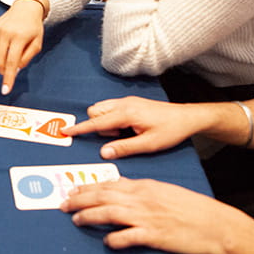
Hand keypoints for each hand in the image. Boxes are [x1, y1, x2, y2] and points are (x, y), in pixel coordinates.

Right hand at [0, 0, 46, 94]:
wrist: (25, 8)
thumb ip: (26, 58)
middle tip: (9, 71)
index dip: (8, 77)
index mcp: (19, 37)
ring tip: (8, 57)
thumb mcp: (37, 44)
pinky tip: (3, 48)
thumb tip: (14, 71)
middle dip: (2, 71)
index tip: (5, 90)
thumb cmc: (33, 28)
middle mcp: (5, 32)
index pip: (12, 62)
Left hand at [60, 178, 251, 253]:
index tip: (71, 190)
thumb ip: (140, 189)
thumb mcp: (163, 191)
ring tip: (75, 219)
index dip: (87, 188)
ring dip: (89, 216)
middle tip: (62, 204)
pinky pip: (129, 237)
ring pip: (110, 213)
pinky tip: (106, 241)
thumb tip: (118, 187)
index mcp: (144, 187)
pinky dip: (115, 239)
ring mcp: (147, 217)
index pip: (108, 184)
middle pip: (103, 196)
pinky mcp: (154, 236)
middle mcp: (142, 199)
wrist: (214, 224)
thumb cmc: (190, 208)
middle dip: (79, 199)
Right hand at [62, 96, 201, 158]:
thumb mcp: (148, 145)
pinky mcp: (131, 102)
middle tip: (119, 137)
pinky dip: (112, 119)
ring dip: (105, 123)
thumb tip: (103, 153)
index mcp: (126, 114)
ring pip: (102, 109)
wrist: (187, 117)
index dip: (80, 128)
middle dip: (99, 126)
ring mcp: (127, 101)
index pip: (97, 122)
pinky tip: (127, 128)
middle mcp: (124, 104)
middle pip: (95, 112)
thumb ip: (124, 148)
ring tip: (124, 134)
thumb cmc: (170, 131)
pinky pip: (110, 108)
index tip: (66, 132)